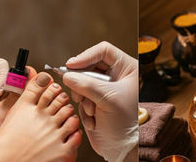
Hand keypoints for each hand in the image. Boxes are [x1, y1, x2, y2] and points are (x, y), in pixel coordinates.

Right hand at [63, 42, 137, 161]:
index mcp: (127, 68)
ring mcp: (105, 88)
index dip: (86, 56)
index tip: (72, 65)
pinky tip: (93, 118)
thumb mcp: (109, 99)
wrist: (123, 146)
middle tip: (79, 93)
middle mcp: (116, 75)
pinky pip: (81, 96)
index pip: (103, 51)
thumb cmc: (126, 122)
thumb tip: (68, 75)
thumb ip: (87, 84)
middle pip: (89, 66)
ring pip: (82, 81)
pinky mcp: (96, 100)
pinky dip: (83, 108)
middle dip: (82, 82)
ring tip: (91, 110)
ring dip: (83, 97)